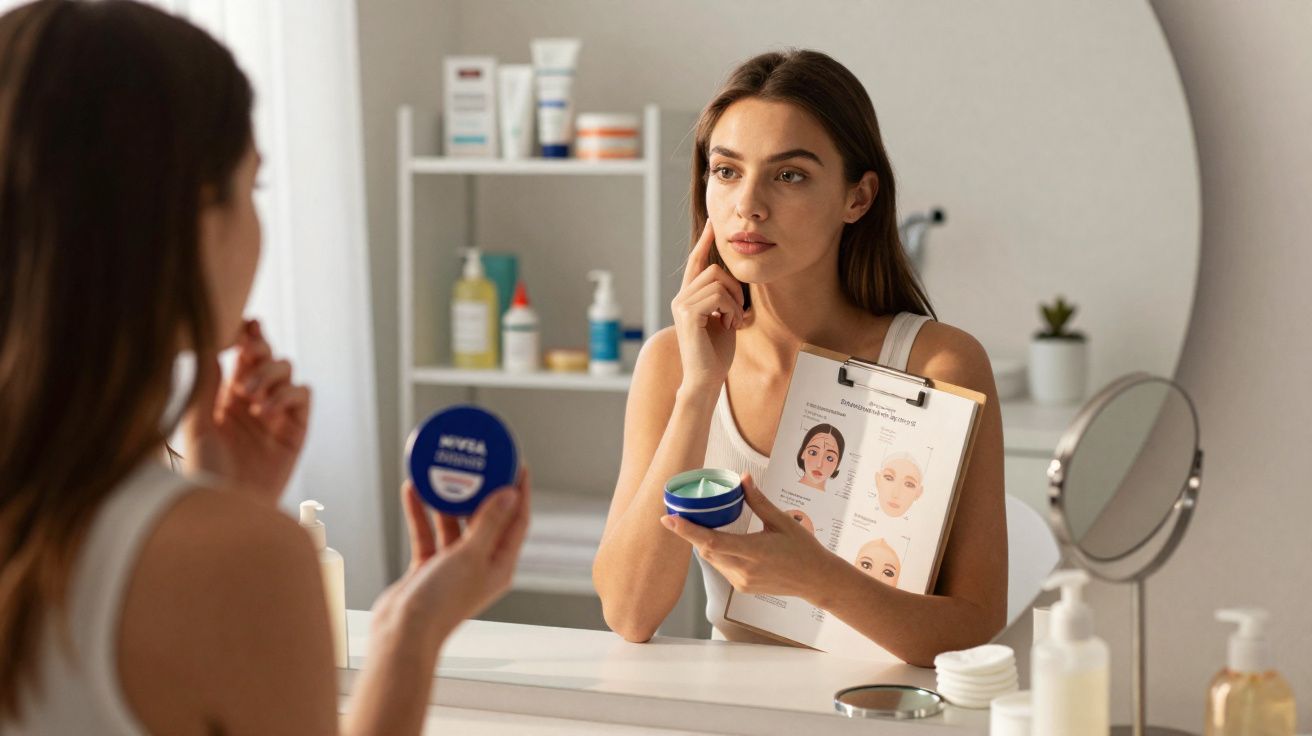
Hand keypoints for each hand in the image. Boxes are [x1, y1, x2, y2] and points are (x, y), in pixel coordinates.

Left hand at [182, 319, 309, 502]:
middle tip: (247, 354)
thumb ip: (203, 386)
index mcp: (224, 393)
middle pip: (266, 354)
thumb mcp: (196, 427)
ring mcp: (276, 412)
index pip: (239, 353)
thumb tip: (207, 345)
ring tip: (252, 399)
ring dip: (270, 376)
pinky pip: (302, 395)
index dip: (244, 334)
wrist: (228, 509)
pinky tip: (267, 412)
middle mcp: (252, 398)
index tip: (242, 322)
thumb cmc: (204, 475)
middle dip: (259, 349)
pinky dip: (287, 395)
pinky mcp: (296, 428)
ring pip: (286, 369)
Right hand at [374, 468, 530, 644]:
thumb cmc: (442, 601)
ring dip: (447, 500)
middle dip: (482, 490)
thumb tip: (511, 494)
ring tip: (442, 471)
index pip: (518, 521)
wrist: (403, 633)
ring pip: (454, 524)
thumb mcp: (470, 555)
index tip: (516, 463)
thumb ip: (489, 523)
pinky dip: (421, 513)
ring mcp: (454, 566)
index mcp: (500, 565)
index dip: (520, 492)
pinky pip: (428, 533)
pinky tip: (413, 490)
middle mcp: (481, 564)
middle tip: (478, 462)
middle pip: (486, 519)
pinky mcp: (429, 567)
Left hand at [660, 474, 837, 600]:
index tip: (668, 519)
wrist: (816, 580)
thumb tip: (743, 478)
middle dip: (690, 533)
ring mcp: (742, 582)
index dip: (686, 530)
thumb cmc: (803, 548)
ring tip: (697, 525)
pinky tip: (721, 541)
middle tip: (678, 515)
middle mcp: (743, 570)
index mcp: (753, 551)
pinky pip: (722, 568)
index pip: (711, 541)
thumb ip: (758, 501)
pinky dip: (717, 553)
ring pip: (712, 560)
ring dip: (704, 543)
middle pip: (705, 550)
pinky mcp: (743, 588)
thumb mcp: (782, 521)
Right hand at [671, 221, 743, 391]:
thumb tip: (730, 280)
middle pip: (715, 269)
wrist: (705, 380)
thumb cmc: (716, 354)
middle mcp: (681, 298)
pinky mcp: (688, 314)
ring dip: (734, 302)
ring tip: (732, 322)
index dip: (705, 242)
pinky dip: (731, 309)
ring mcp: (682, 305)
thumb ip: (722, 299)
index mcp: (688, 298)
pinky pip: (718, 296)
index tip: (713, 223)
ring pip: (718, 281)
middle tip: (738, 313)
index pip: (696, 262)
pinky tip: (729, 325)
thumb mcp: (723, 319)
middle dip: (735, 288)